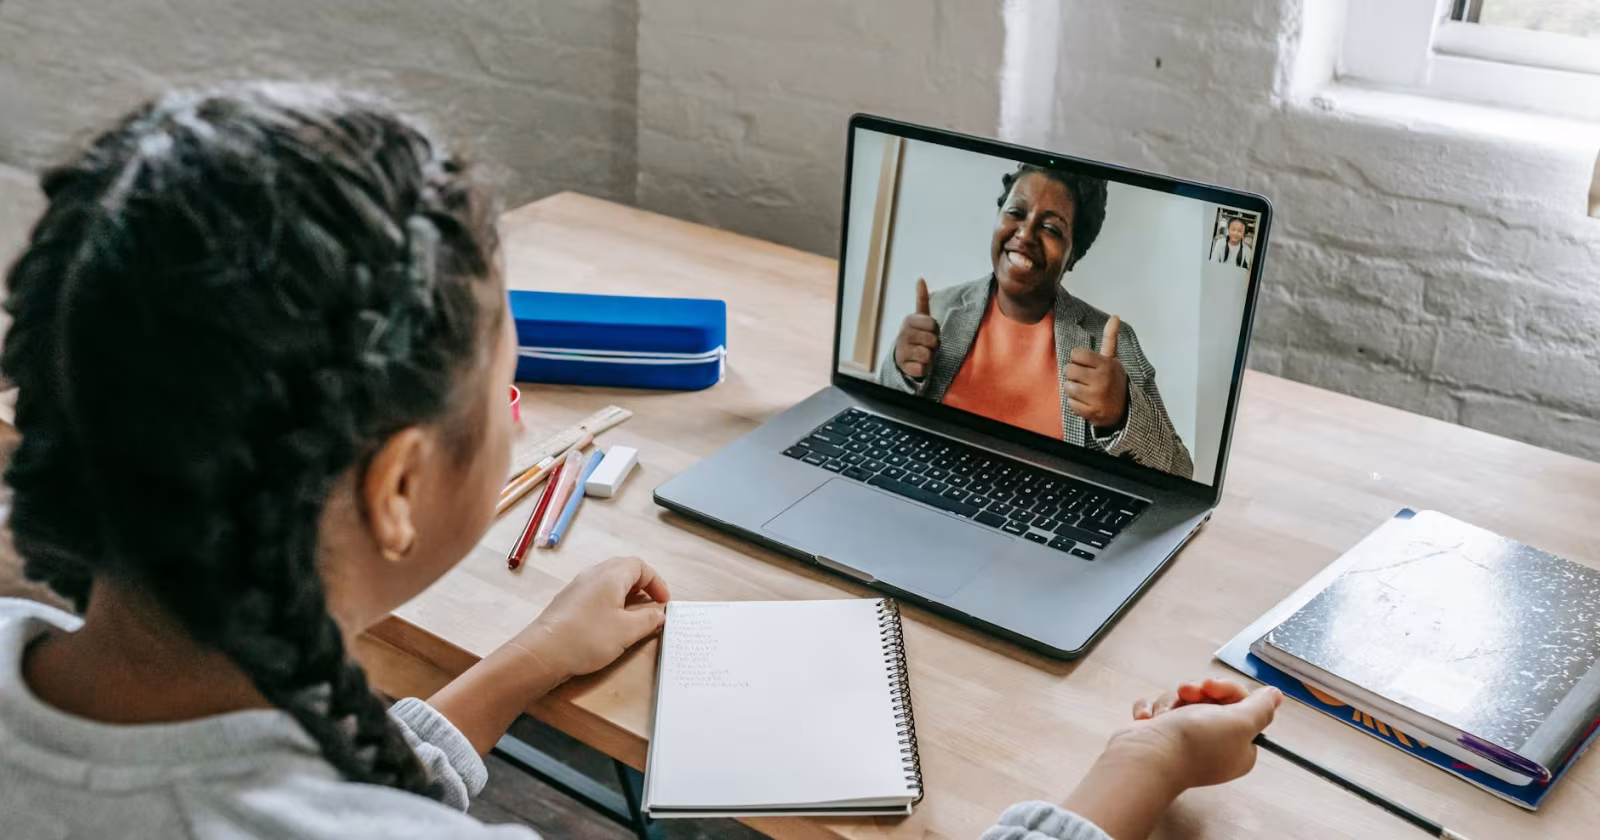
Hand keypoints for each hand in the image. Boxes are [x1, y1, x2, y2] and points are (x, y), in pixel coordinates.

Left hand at [508, 556, 670, 680]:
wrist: (543, 652)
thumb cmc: (586, 638)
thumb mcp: (627, 631)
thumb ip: (648, 619)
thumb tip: (659, 614)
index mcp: (611, 575)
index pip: (640, 566)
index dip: (656, 582)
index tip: (664, 602)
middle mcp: (593, 574)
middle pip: (624, 570)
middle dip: (642, 585)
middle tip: (652, 604)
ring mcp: (578, 586)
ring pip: (608, 581)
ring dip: (626, 593)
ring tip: (634, 614)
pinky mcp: (568, 601)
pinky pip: (595, 593)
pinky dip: (610, 601)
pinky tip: (610, 622)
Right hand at [893, 278, 939, 379]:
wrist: (903, 357)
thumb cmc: (917, 336)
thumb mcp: (920, 318)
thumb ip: (921, 299)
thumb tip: (920, 278)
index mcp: (909, 321)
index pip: (933, 324)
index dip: (936, 330)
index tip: (929, 331)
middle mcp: (902, 334)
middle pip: (933, 340)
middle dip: (934, 345)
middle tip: (926, 345)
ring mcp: (902, 351)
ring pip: (928, 355)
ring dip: (930, 357)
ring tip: (922, 354)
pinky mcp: (904, 367)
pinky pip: (923, 368)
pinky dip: (924, 368)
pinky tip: (917, 364)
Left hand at [1064, 316, 1128, 428]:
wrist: (1124, 410)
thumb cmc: (1113, 380)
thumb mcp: (1113, 359)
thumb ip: (1110, 338)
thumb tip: (1115, 316)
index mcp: (1106, 364)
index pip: (1076, 354)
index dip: (1078, 359)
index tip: (1086, 364)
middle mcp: (1102, 380)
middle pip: (1069, 369)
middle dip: (1073, 374)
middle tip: (1084, 378)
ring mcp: (1096, 397)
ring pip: (1067, 386)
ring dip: (1073, 389)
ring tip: (1085, 390)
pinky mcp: (1091, 412)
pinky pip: (1070, 403)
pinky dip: (1075, 403)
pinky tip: (1086, 402)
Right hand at [1115, 678, 1282, 789]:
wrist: (1146, 756)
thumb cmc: (1194, 744)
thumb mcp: (1240, 722)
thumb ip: (1261, 707)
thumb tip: (1275, 696)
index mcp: (1239, 746)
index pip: (1241, 705)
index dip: (1226, 690)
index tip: (1212, 688)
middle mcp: (1214, 744)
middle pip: (1211, 699)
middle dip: (1196, 692)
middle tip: (1188, 695)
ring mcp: (1185, 740)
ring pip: (1182, 701)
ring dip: (1171, 701)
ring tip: (1165, 714)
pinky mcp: (1160, 734)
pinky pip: (1159, 709)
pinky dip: (1152, 710)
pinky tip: (1149, 719)